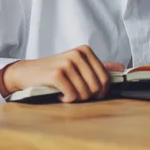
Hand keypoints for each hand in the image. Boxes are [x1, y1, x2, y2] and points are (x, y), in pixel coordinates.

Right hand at [0, 45, 124, 102]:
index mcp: (86, 51)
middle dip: (88, 96)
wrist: (27, 73)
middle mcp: (78, 54)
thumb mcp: (78, 65)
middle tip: (76, 94)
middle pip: (96, 86)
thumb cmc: (55, 70)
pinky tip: (60, 94)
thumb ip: (100, 66)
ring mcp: (67, 62)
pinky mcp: (57, 73)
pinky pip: (72, 94)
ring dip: (76, 98)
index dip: (101, 91)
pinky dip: (67, 99)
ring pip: (85, 92)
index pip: (105, 77)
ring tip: (67, 93)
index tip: (92, 95)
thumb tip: (122, 67)